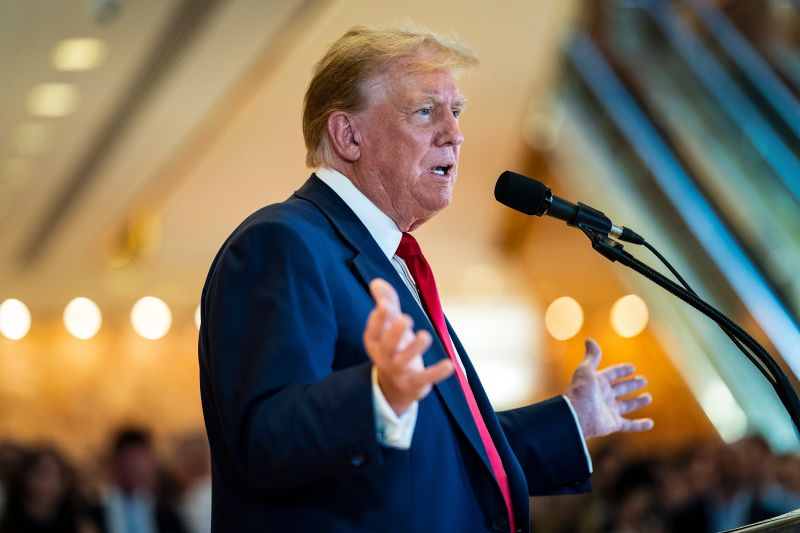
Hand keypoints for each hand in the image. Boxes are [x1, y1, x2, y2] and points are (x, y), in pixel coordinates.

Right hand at [363, 279, 453, 415]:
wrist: (395, 387)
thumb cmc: (393, 346)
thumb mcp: (389, 325)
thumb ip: (386, 302)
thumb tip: (376, 281)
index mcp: (375, 340)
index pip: (374, 329)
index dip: (379, 318)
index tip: (386, 305)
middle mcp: (383, 356)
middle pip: (387, 345)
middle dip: (395, 332)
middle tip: (406, 319)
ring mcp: (398, 371)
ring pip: (403, 361)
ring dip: (414, 349)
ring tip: (425, 336)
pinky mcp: (413, 384)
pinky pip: (423, 379)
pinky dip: (436, 373)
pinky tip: (449, 365)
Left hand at [564, 339, 653, 439]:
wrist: (576, 415)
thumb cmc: (580, 391)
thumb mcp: (586, 370)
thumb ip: (592, 356)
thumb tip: (590, 339)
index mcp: (597, 383)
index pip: (612, 374)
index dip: (622, 370)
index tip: (632, 367)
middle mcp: (603, 396)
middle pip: (620, 389)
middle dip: (632, 385)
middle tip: (644, 380)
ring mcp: (608, 410)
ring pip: (626, 406)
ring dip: (637, 402)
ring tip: (648, 397)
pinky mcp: (612, 424)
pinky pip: (628, 425)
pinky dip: (639, 425)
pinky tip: (650, 423)